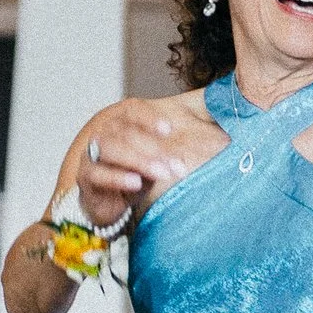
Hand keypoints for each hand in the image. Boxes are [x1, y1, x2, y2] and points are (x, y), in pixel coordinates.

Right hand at [75, 98, 205, 229]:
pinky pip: (98, 173)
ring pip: (112, 149)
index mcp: (124, 121)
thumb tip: (225, 114)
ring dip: (140, 161)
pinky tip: (136, 183)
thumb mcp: (167, 150)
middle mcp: (106, 133)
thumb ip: (191, 127)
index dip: (150, 118)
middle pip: (126, 132)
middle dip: (154, 149)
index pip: (133, 110)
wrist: (114, 202)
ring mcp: (94, 155)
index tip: (169, 130)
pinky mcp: (87, 178)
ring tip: (162, 173)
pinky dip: (118, 177)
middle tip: (177, 166)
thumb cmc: (143, 170)